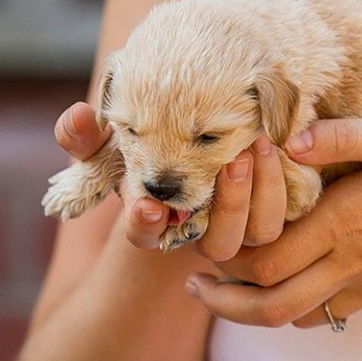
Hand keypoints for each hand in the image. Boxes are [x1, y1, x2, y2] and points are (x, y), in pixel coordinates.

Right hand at [54, 102, 286, 258]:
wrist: (197, 140)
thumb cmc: (151, 142)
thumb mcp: (114, 137)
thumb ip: (85, 135)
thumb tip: (75, 117)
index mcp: (159, 218)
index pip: (148, 235)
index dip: (147, 225)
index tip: (151, 205)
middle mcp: (203, 229)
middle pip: (220, 243)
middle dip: (228, 205)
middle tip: (233, 159)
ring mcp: (240, 224)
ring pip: (260, 232)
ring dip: (262, 192)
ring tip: (261, 143)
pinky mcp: (270, 209)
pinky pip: (286, 212)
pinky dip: (285, 182)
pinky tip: (282, 141)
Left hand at [185, 111, 361, 327]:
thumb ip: (344, 138)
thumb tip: (291, 139)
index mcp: (349, 222)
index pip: (266, 262)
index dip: (225, 269)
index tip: (200, 264)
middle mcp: (359, 263)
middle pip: (275, 306)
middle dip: (230, 305)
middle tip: (202, 291)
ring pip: (311, 315)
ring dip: (273, 307)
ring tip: (250, 289)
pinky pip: (352, 310)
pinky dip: (323, 301)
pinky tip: (319, 276)